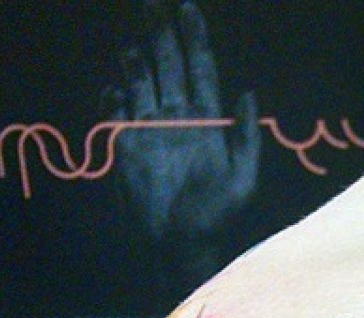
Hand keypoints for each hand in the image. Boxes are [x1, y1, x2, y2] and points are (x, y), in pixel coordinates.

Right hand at [106, 0, 259, 246]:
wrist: (180, 247)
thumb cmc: (216, 219)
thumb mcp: (243, 182)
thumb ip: (246, 140)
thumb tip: (248, 94)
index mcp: (208, 122)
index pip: (201, 69)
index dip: (194, 39)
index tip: (187, 9)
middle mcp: (179, 118)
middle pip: (168, 64)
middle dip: (161, 33)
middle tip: (152, 3)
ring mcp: (151, 128)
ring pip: (141, 79)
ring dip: (136, 60)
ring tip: (136, 48)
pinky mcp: (126, 143)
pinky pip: (116, 108)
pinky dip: (115, 96)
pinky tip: (119, 91)